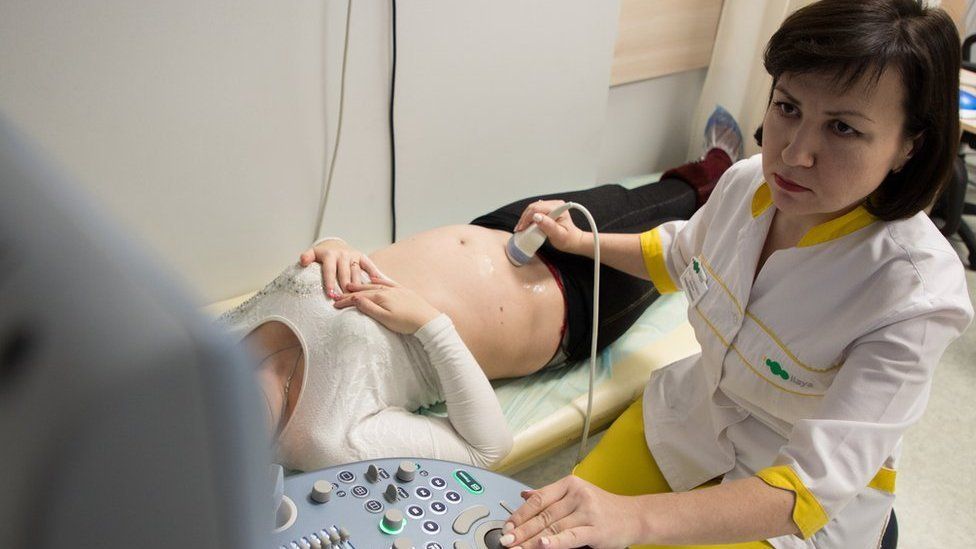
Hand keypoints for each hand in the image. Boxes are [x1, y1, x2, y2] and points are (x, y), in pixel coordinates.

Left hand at [298, 239, 386, 298]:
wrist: (335, 245)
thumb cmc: (322, 255)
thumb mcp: (313, 253)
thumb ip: (307, 256)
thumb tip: (302, 261)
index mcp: (330, 255)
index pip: (330, 270)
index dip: (330, 282)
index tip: (330, 294)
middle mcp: (343, 254)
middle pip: (344, 273)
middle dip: (344, 287)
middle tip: (345, 300)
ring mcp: (353, 256)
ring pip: (356, 272)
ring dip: (358, 285)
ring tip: (359, 298)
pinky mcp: (362, 257)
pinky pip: (369, 265)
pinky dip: (374, 273)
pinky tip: (377, 282)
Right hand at [332, 278, 439, 333]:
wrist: (427, 320)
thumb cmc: (406, 323)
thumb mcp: (385, 319)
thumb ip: (370, 309)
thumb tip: (356, 300)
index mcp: (381, 297)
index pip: (359, 297)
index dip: (346, 300)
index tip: (334, 304)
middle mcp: (387, 290)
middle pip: (365, 289)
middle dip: (351, 291)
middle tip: (339, 293)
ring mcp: (396, 290)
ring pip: (375, 285)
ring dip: (362, 285)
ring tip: (351, 285)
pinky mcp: (404, 291)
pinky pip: (388, 282)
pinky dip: (379, 280)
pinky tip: (374, 279)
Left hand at [502, 475, 643, 548]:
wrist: (634, 516)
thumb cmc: (604, 507)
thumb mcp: (576, 495)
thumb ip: (550, 495)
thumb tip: (524, 495)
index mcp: (569, 485)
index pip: (538, 499)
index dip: (520, 513)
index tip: (507, 525)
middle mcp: (577, 495)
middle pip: (543, 515)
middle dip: (521, 529)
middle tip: (506, 540)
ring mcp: (587, 512)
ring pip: (553, 527)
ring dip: (531, 540)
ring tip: (517, 547)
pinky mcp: (596, 530)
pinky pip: (571, 537)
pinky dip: (556, 542)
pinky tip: (542, 545)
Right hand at [513, 200, 587, 254]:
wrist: (573, 240)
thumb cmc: (568, 239)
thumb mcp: (558, 235)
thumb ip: (548, 226)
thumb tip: (536, 217)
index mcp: (558, 208)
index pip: (537, 209)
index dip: (527, 218)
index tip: (522, 228)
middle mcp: (555, 204)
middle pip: (533, 207)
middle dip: (524, 218)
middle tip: (520, 229)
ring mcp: (551, 206)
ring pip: (532, 208)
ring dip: (525, 218)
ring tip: (521, 228)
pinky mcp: (548, 209)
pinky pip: (535, 210)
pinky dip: (529, 217)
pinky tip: (526, 224)